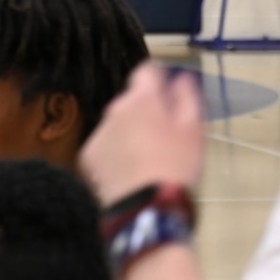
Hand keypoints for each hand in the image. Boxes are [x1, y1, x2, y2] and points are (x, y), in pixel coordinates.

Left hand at [80, 61, 205, 206]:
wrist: (146, 207)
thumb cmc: (176, 165)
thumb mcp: (193, 128)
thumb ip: (186, 96)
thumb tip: (180, 77)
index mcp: (142, 98)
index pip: (146, 71)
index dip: (158, 79)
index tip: (167, 92)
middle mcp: (114, 109)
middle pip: (130, 101)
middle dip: (144, 111)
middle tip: (162, 135)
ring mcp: (97, 133)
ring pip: (116, 125)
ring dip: (128, 133)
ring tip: (145, 159)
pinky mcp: (86, 157)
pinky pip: (103, 147)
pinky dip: (113, 154)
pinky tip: (128, 172)